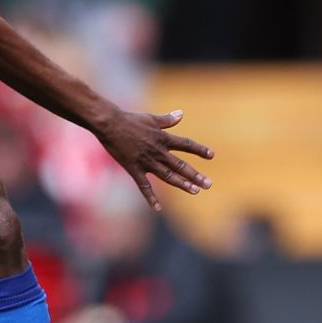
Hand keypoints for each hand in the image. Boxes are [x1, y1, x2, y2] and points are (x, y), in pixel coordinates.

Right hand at [95, 108, 214, 209]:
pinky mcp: (134, 169)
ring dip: (182, 184)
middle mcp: (158, 152)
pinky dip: (151, 198)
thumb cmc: (129, 119)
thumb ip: (167, 120)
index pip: (186, 145)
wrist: (109, 124)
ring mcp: (146, 162)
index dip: (199, 150)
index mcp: (163, 138)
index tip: (211, 155)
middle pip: (181, 165)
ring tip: (195, 191)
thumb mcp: (151, 118)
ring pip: (168, 176)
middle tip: (208, 184)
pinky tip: (158, 208)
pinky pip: (144, 186)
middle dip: (196, 175)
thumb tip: (182, 114)